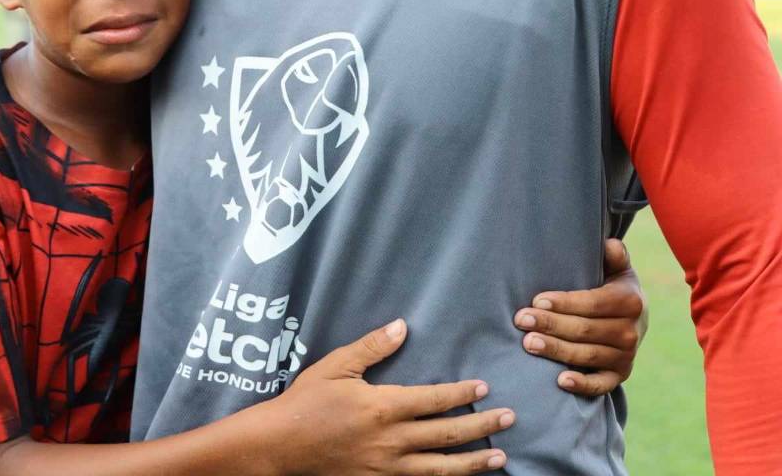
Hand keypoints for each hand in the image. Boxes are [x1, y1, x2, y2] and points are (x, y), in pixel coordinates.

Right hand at [265, 320, 512, 475]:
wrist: (280, 445)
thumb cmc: (305, 402)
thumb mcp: (335, 366)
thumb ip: (371, 347)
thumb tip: (402, 327)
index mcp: (382, 407)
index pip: (434, 400)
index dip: (461, 394)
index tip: (483, 387)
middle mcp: (391, 441)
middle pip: (446, 436)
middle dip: (481, 426)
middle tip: (508, 418)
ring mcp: (386, 467)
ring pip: (440, 468)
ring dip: (473, 462)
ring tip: (499, 457)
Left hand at [513, 239, 645, 395]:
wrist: (633, 317)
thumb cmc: (612, 286)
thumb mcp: (617, 268)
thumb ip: (614, 256)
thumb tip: (609, 244)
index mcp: (630, 301)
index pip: (592, 304)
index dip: (564, 304)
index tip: (536, 301)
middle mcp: (631, 331)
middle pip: (585, 330)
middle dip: (551, 325)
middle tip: (520, 320)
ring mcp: (626, 356)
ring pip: (588, 356)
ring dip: (557, 350)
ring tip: (528, 343)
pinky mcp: (620, 376)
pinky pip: (601, 384)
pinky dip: (583, 385)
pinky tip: (560, 381)